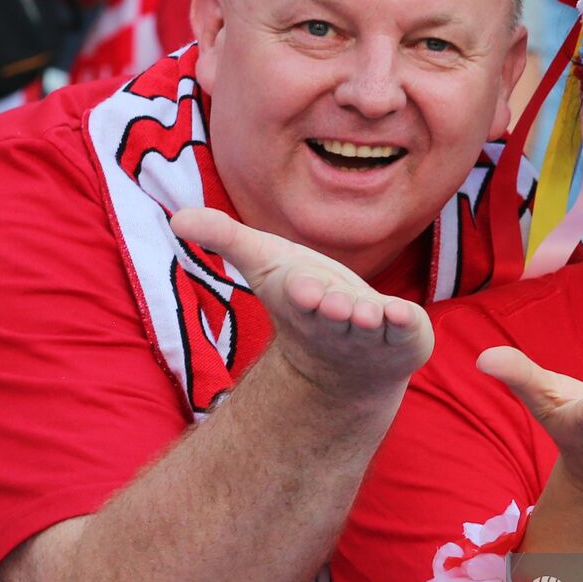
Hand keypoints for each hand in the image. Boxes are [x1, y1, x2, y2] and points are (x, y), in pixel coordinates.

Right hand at [172, 208, 432, 396]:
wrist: (345, 363)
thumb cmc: (304, 299)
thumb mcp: (266, 262)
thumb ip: (226, 238)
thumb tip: (177, 218)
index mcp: (303, 302)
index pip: (300, 298)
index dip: (302, 293)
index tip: (300, 288)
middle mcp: (336, 322)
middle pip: (333, 314)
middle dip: (333, 309)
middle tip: (332, 302)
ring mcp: (372, 333)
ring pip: (369, 327)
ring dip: (368, 320)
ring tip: (368, 314)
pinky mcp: (405, 336)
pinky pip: (406, 330)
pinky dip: (404, 323)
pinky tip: (403, 313)